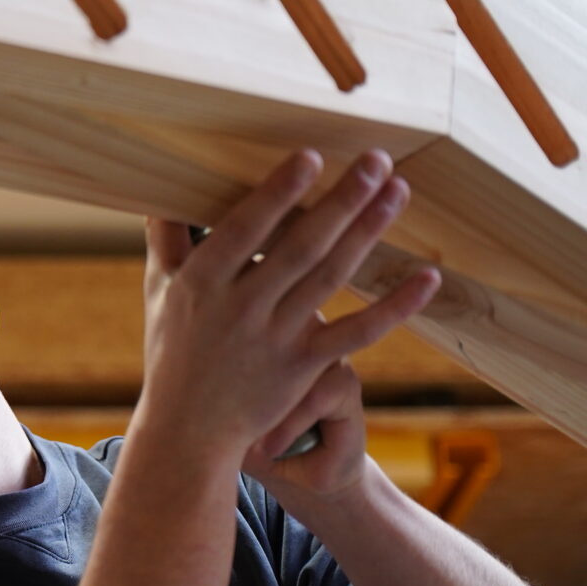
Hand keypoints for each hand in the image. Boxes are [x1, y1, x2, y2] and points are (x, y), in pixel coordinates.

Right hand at [134, 149, 440, 479]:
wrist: (190, 430)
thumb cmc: (174, 352)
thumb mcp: (160, 293)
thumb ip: (167, 241)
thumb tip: (160, 193)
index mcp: (203, 282)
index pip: (245, 229)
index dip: (279, 193)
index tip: (310, 156)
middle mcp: (241, 307)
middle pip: (300, 246)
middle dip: (341, 200)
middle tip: (376, 160)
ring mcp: (277, 338)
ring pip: (330, 276)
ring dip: (367, 231)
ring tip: (398, 190)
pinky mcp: (306, 366)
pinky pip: (358, 332)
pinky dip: (394, 306)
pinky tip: (426, 277)